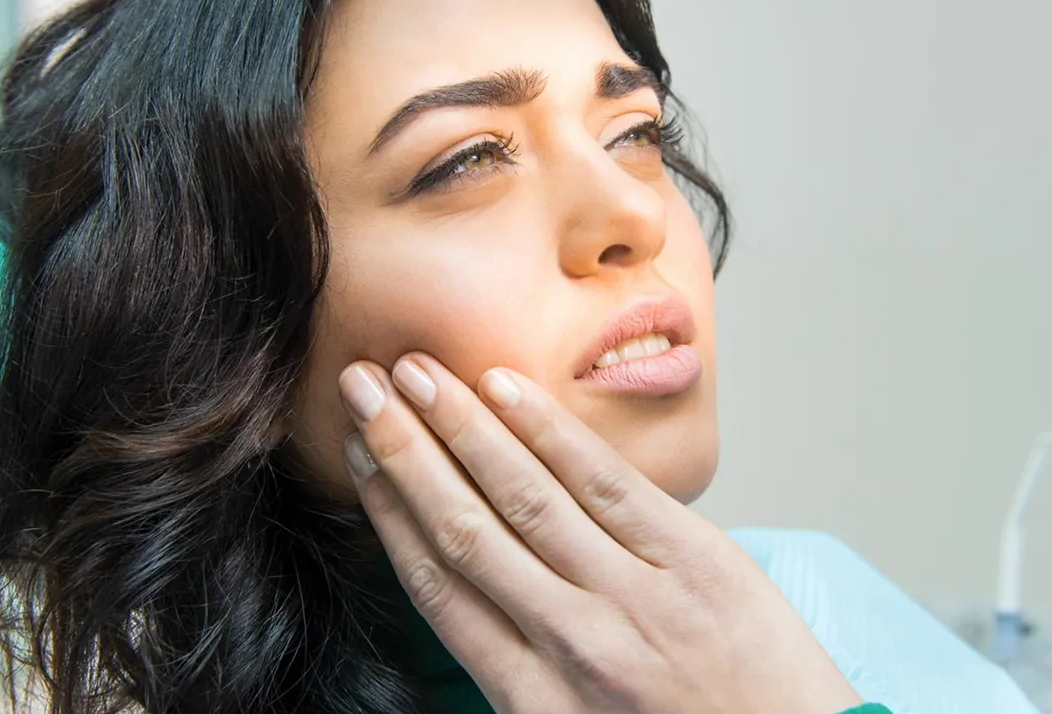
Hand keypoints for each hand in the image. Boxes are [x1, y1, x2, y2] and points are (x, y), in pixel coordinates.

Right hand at [338, 353, 862, 713]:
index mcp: (533, 700)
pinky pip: (605, 483)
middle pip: (464, 529)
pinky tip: (507, 388)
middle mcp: (572, 644)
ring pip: (524, 495)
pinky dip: (550, 432)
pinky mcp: (694, 560)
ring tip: (417, 370)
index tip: (358, 457)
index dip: (388, 513)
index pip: (437, 588)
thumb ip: (523, 673)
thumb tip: (469, 595)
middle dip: (404, 450)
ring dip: (461, 425)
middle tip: (362, 385)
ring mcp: (634, 597)